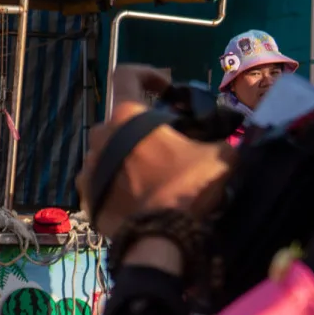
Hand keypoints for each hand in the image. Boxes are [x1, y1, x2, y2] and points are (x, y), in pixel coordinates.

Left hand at [78, 65, 231, 241]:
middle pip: (119, 120)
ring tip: (150, 174)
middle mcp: (100, 135)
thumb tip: (229, 139)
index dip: (146, 74)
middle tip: (165, 144)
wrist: (159, 240)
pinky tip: (134, 196)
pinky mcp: (84, 195)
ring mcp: (87, 166)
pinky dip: (114, 183)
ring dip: (125, 156)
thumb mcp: (219, 157)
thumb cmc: (186, 188)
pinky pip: (99, 180)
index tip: (164, 89)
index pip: (126, 74)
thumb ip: (221, 140)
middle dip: (139, 128)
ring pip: (106, 151)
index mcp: (127, 116)